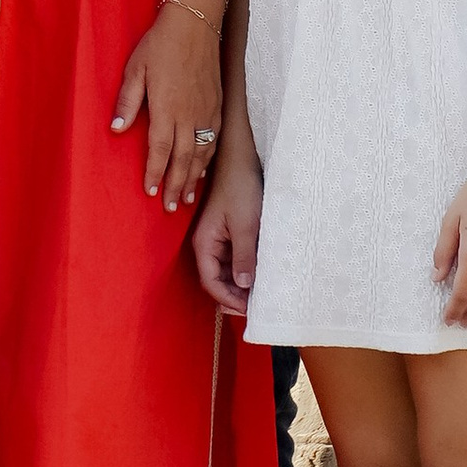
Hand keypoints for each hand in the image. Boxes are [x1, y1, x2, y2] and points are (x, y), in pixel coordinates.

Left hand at [110, 1, 222, 212]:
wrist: (195, 24)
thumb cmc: (160, 45)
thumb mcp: (135, 69)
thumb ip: (127, 102)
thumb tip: (116, 130)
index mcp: (167, 108)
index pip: (160, 150)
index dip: (156, 174)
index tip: (151, 193)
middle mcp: (189, 115)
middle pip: (183, 160)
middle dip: (176, 186)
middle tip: (170, 208)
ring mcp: (207, 111)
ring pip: (201, 154)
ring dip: (193, 179)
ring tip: (186, 199)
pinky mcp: (218, 105)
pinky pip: (214, 140)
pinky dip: (208, 160)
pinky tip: (203, 170)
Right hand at [192, 148, 262, 313]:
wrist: (240, 157)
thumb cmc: (240, 186)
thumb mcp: (245, 224)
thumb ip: (244, 256)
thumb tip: (243, 286)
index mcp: (204, 243)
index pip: (211, 283)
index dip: (229, 300)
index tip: (250, 309)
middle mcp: (207, 243)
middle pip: (217, 279)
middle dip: (235, 295)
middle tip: (258, 306)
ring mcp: (217, 238)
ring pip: (227, 270)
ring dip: (242, 283)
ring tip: (263, 292)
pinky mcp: (229, 231)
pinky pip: (235, 257)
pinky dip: (246, 267)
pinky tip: (261, 272)